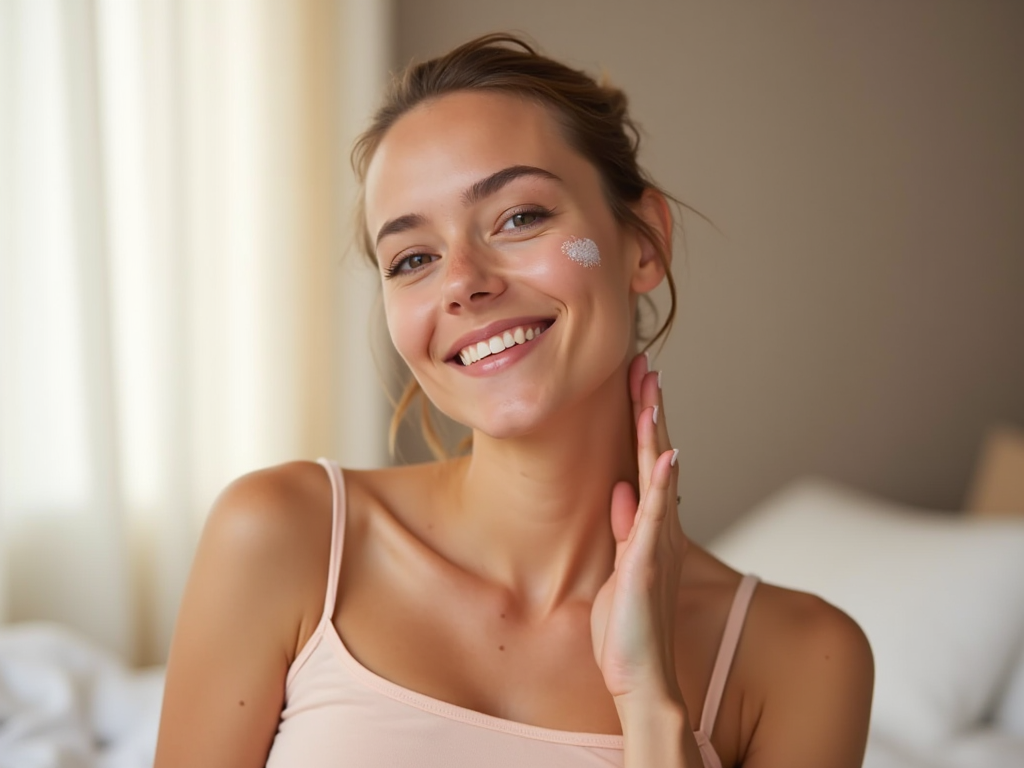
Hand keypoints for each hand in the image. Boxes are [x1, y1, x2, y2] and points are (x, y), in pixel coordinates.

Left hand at [590, 352, 689, 704]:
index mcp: (650, 530)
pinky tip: (665, 452)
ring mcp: (657, 543)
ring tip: (652, 390)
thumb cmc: (628, 631)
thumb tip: (619, 491)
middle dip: (649, 410)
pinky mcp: (648, 562)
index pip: (646, 464)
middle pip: (656, 457)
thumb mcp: (620, 569)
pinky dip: (660, 483)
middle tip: (645, 366)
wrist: (643, 678)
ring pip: (658, 475)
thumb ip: (624, 529)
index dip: (643, 423)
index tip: (637, 385)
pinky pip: (655, 515)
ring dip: (654, 431)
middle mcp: (661, 529)